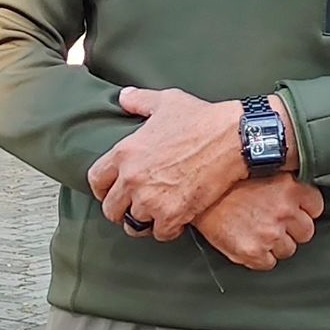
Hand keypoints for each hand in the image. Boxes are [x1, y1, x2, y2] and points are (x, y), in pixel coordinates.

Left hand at [87, 87, 247, 243]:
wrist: (233, 139)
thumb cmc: (200, 118)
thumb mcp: (166, 102)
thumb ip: (139, 101)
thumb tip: (124, 96)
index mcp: (125, 153)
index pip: (96, 181)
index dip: (103, 188)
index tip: (113, 190)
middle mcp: (132, 179)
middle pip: (111, 209)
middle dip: (122, 209)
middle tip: (136, 205)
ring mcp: (151, 199)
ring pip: (134, 224)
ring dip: (145, 220)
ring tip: (156, 214)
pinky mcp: (174, 214)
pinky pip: (161, 233)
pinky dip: (168, 229)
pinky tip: (176, 218)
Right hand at [193, 175, 323, 270]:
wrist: (195, 196)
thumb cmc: (224, 182)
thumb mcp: (259, 170)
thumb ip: (284, 180)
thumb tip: (298, 188)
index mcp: (290, 186)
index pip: (315, 206)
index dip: (303, 209)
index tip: (292, 208)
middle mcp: (284, 210)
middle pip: (306, 231)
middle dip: (292, 229)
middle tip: (274, 221)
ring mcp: (271, 233)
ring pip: (288, 249)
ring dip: (276, 244)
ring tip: (257, 230)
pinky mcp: (254, 252)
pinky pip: (269, 263)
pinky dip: (260, 257)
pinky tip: (248, 241)